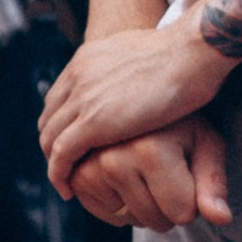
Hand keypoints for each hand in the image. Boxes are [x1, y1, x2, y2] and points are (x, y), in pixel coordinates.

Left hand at [38, 18, 227, 187]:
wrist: (192, 51)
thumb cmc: (187, 53)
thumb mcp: (145, 53)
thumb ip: (131, 67)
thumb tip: (142, 76)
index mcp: (88, 58)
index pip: (59, 97)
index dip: (62, 123)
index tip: (74, 142)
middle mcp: (78, 76)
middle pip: (49, 118)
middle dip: (53, 144)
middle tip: (69, 167)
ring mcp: (83, 99)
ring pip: (49, 139)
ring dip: (55, 163)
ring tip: (67, 182)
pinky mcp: (93, 123)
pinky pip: (61, 156)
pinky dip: (59, 175)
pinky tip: (69, 190)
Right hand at [64, 119, 231, 234]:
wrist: (142, 89)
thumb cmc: (182, 121)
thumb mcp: (206, 144)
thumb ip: (214, 183)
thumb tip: (222, 220)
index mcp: (149, 151)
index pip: (182, 214)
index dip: (193, 201)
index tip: (189, 172)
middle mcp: (113, 158)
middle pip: (154, 221)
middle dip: (168, 209)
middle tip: (169, 172)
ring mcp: (88, 165)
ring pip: (127, 220)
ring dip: (140, 208)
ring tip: (145, 170)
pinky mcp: (74, 170)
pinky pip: (104, 213)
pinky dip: (117, 206)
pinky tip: (125, 179)